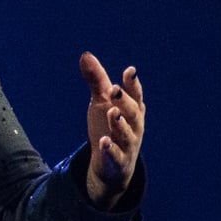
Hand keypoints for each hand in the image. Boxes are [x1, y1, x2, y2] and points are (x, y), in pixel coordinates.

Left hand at [80, 54, 144, 207]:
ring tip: (112, 112)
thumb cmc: (109, 127)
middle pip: (132, 113)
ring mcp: (128, 145)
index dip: (133, 84)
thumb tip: (85, 54)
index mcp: (132, 110)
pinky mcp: (119, 161)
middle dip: (124, 101)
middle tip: (114, 89)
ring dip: (119, 123)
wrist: (112, 165)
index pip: (135, 95)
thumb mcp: (101, 103)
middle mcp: (134, 126)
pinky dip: (111, 149)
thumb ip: (97, 81)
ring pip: (126, 134)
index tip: (130, 71)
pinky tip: (103, 142)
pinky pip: (116, 155)